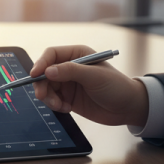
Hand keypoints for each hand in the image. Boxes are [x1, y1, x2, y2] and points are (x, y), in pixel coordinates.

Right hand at [31, 45, 148, 127]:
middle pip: (44, 73)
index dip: (41, 64)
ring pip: (46, 87)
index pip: (51, 55)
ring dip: (49, 98)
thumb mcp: (94, 76)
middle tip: (43, 97)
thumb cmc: (116, 87)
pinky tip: (67, 108)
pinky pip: (52, 99)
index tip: (35, 75)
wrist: (128, 109)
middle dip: (42, 85)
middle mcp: (69, 67)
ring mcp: (68, 83)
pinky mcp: (67, 97)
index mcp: (77, 55)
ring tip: (60, 106)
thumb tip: (47, 71)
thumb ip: (70, 71)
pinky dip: (55, 105)